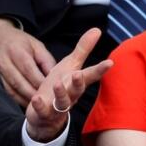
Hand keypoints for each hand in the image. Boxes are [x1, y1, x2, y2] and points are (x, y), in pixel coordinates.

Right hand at [0, 18, 56, 106]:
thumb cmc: (20, 41)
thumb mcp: (36, 45)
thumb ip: (47, 61)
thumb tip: (56, 79)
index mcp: (17, 51)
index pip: (30, 71)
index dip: (41, 84)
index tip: (52, 93)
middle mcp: (4, 61)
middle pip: (20, 83)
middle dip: (34, 95)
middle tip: (47, 104)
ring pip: (12, 90)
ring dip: (25, 100)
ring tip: (38, 107)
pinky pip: (6, 92)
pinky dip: (17, 99)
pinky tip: (27, 104)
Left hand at [25, 27, 112, 142]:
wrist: (46, 115)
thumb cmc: (60, 86)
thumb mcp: (69, 66)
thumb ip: (83, 50)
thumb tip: (97, 30)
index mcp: (76, 82)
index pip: (90, 75)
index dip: (100, 69)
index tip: (110, 63)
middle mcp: (70, 96)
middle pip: (77, 90)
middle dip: (78, 83)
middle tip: (78, 74)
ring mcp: (57, 107)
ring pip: (62, 102)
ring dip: (61, 94)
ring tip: (57, 85)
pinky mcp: (44, 114)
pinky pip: (42, 111)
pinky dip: (39, 106)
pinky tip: (36, 99)